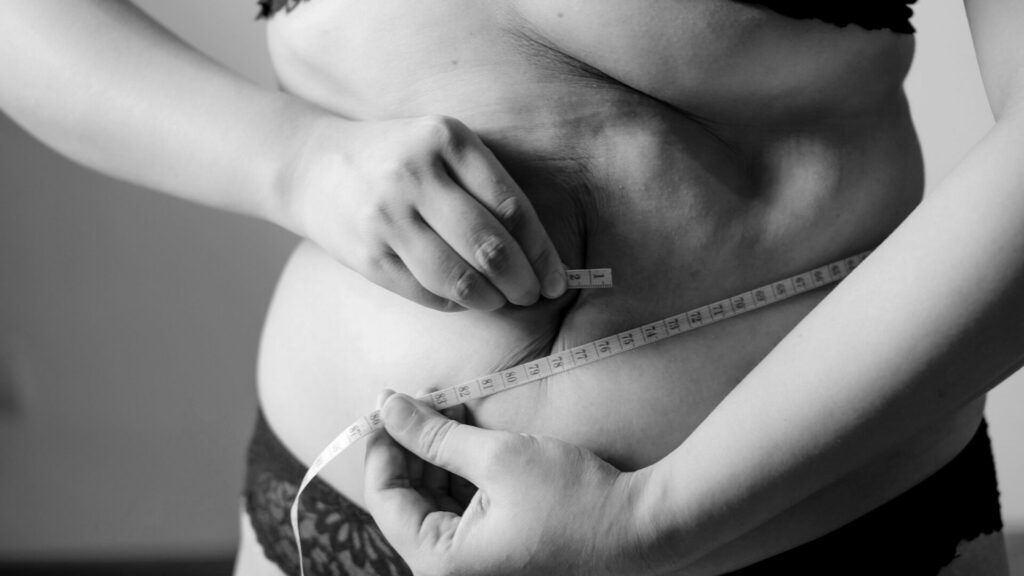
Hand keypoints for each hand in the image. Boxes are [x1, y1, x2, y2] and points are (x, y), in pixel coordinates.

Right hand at [280, 114, 566, 310]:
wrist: (311, 166)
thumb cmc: (396, 159)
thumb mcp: (441, 146)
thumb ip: (486, 185)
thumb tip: (539, 253)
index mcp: (446, 140)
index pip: (511, 206)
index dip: (541, 251)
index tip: (559, 277)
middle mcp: (415, 175)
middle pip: (489, 246)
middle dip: (523, 281)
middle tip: (535, 296)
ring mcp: (386, 217)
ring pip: (458, 277)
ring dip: (491, 299)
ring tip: (503, 301)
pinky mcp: (367, 254)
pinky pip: (426, 293)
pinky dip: (454, 303)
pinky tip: (465, 299)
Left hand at [364, 393, 656, 575]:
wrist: (641, 530)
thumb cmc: (573, 499)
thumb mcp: (498, 457)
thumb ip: (435, 434)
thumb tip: (388, 408)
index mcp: (442, 562)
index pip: (386, 498)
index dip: (382, 446)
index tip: (387, 405)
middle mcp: (452, 574)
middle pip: (409, 501)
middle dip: (412, 447)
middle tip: (422, 399)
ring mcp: (476, 568)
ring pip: (434, 503)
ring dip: (437, 456)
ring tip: (449, 410)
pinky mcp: (497, 556)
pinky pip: (461, 512)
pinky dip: (460, 474)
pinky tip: (469, 436)